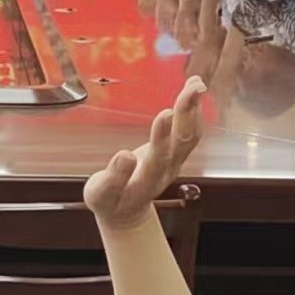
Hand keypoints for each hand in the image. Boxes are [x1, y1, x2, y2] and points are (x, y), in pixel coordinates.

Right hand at [83, 76, 204, 227]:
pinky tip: (190, 91)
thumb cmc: (110, 202)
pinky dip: (193, 110)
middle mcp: (166, 170)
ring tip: (195, 83)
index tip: (165, 113)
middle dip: (187, 113)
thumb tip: (124, 156)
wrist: (126, 211)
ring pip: (191, 135)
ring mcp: (174, 162)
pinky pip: (190, 132)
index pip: (158, 158)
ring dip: (194, 109)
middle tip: (192, 87)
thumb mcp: (100, 195)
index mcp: (145, 181)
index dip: (162, 136)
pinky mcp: (175, 153)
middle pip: (182, 142)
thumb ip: (112, 178)